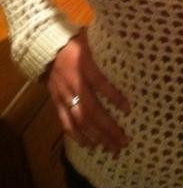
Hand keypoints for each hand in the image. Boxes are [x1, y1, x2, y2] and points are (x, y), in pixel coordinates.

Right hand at [40, 27, 130, 158]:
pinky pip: (65, 121)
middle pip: (91, 109)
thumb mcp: (93, 39)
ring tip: (112, 148)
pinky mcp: (56, 101)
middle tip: (124, 141)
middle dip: (108, 127)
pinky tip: (90, 145)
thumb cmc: (76, 41)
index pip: (100, 83)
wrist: (45, 47)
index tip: (128, 109)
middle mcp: (74, 83)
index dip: (114, 97)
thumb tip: (132, 43)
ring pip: (79, 120)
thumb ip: (108, 45)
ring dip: (96, 136)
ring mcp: (63, 94)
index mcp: (84, 65)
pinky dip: (77, 135)